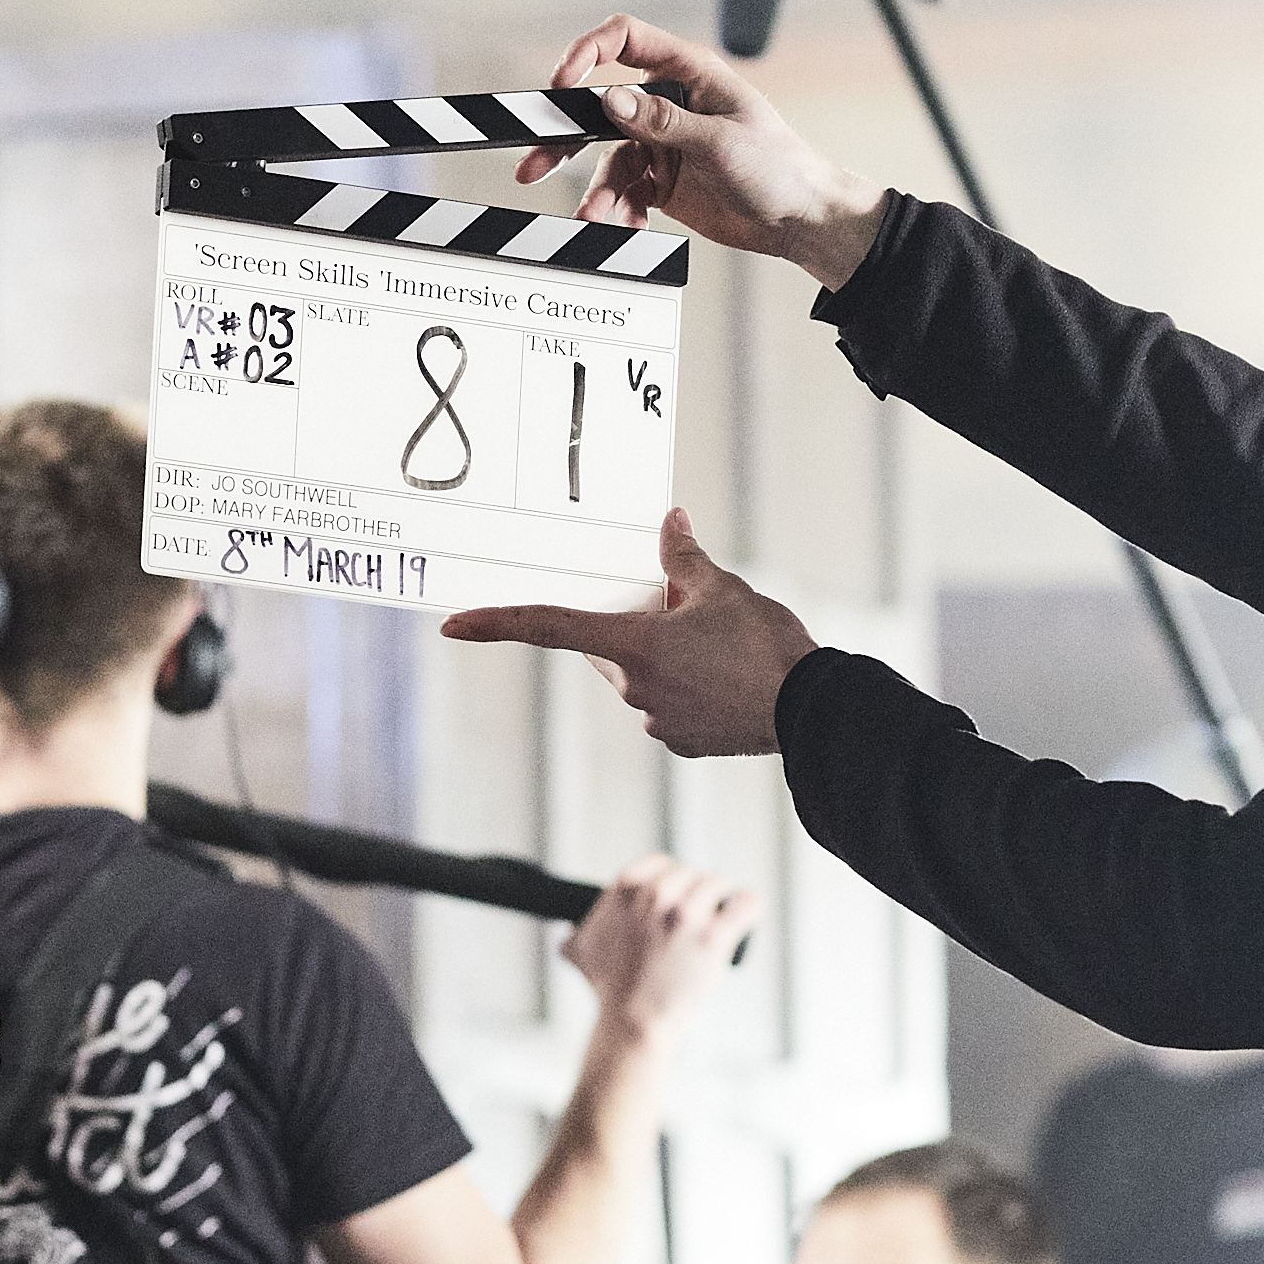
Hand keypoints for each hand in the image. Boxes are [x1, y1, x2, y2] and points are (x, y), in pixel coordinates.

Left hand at [441, 510, 816, 758]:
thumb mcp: (723, 588)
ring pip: (642, 675)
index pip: (548, 628)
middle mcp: (632, 687)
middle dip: (634, 625)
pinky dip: (688, 687)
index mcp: (632, 646)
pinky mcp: (681, 740)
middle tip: (680, 607)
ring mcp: (656, 719)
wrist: (811, 712)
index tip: (452, 626)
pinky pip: (670, 704)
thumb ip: (683, 558)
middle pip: (608, 647)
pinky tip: (727, 678)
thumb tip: (669, 524)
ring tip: (721, 645)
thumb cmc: (766, 647)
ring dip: (665, 656)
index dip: (495, 623)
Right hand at [515, 18, 886, 287]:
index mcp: (689, 74)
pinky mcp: (660, 181)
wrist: (800, 221)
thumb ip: (662, 123)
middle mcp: (669, 103)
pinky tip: (624, 226)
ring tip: (593, 217)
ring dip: (596, 190)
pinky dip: (616, 210)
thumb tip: (612, 100)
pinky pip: (622, 192)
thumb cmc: (781, 168)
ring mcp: (662, 143)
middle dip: (564, 136)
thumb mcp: (721, 142)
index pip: (626, 40)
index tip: (563, 82)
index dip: (588, 52)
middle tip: (533, 160)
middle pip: (599, 107)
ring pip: (607, 160)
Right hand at [559, 855, 759, 1038]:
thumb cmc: (609, 989)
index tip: (675, 901)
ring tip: (715, 921)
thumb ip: (574, 936)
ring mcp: (685, 913)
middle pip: (692, 874)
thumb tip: (568, 935)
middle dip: (696, 893)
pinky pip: (746, 903)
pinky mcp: (712, 936)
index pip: (662, 864)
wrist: (632, 1021)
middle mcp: (655, 894)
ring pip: (717, 884)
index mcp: (625, 888)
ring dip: (719, 900)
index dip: (672, 881)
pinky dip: (749, 905)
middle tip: (694, 920)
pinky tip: (745, 911)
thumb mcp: (580, 953)